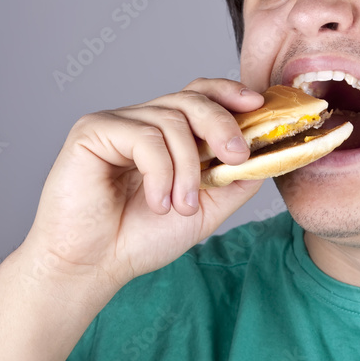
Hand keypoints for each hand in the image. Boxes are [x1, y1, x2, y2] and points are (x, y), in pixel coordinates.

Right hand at [20, 78, 265, 292]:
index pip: (201, 95)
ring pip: (172, 121)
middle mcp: (142, 122)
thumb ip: (234, 181)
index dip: (230, 93)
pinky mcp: (92, 131)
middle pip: (192, 99)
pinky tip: (156, 203)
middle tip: (236, 157)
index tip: (258, 106)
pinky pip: (144, 136)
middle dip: (222, 124)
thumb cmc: (138, 238)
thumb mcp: (205, 209)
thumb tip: (267, 154)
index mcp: (167, 135)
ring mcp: (116, 123)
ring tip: (181, 207)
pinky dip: (160, 172)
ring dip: (187, 169)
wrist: (92, 267)